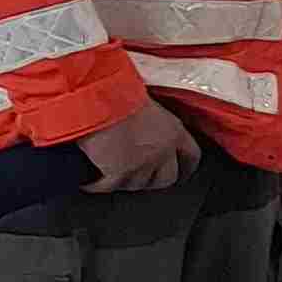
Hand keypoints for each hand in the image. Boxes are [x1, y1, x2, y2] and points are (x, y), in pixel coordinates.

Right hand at [78, 98, 199, 194]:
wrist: (98, 99)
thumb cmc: (119, 94)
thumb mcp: (149, 106)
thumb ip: (156, 125)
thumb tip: (148, 135)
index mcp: (174, 131)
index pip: (192, 157)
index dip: (186, 168)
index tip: (181, 173)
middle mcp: (163, 151)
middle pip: (166, 179)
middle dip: (153, 179)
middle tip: (138, 175)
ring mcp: (142, 165)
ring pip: (137, 185)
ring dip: (124, 181)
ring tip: (110, 172)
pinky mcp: (120, 173)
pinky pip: (109, 187)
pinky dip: (98, 185)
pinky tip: (90, 181)